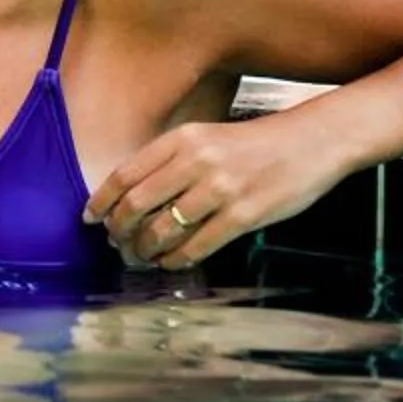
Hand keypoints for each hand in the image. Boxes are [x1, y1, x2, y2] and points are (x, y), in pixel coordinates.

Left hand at [81, 118, 343, 269]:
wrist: (311, 142)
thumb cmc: (255, 143)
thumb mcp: (206, 138)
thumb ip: (170, 162)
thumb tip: (132, 197)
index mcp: (180, 139)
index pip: (124, 174)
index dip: (101, 201)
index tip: (91, 218)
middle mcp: (195, 161)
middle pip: (136, 205)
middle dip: (119, 231)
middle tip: (117, 245)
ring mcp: (220, 189)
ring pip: (163, 230)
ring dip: (145, 250)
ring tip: (141, 258)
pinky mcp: (244, 215)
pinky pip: (197, 245)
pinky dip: (177, 259)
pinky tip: (171, 263)